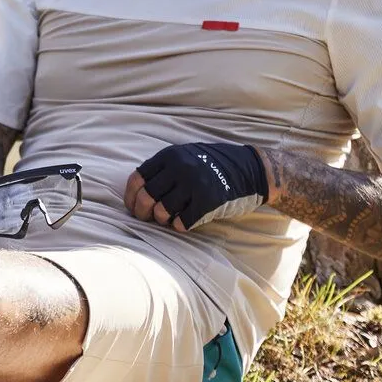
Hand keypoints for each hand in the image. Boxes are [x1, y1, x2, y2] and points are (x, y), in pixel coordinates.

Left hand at [125, 142, 267, 230]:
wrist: (251, 169)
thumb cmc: (212, 164)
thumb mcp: (184, 155)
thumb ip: (162, 168)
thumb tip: (136, 191)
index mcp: (169, 156)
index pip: (137, 179)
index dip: (130, 196)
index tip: (132, 206)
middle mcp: (179, 168)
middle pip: (146, 197)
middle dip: (142, 212)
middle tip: (146, 217)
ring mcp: (194, 184)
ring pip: (162, 211)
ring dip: (161, 219)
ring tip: (168, 219)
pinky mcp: (208, 201)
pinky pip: (183, 221)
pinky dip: (179, 226)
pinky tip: (182, 224)